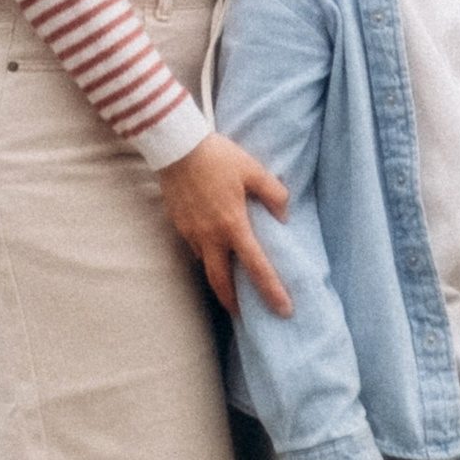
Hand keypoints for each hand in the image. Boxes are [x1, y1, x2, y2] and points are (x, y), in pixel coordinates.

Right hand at [157, 129, 292, 316]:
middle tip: (243, 313)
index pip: (257, 268)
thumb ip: (273, 193)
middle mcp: (210, 236)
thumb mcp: (253, 169)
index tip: (284, 310)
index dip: (271, 291)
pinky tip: (213, 247)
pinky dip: (206, 254)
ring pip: (205, 265)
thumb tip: (284, 214)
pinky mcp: (179, 224)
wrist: (175, 146)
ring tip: (230, 281)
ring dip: (219, 277)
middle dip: (233, 302)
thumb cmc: (217, 157)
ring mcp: (191, 232)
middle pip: (221, 282)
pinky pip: (195, 247)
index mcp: (233, 225)